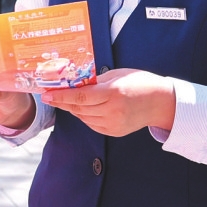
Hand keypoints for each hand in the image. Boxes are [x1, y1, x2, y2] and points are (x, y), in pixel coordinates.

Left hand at [41, 68, 176, 136]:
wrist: (160, 102)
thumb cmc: (140, 83)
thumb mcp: (117, 75)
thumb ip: (96, 81)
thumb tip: (75, 83)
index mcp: (113, 93)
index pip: (80, 97)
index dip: (61, 96)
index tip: (46, 94)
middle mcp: (112, 111)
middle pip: (79, 108)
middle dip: (62, 102)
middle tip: (50, 96)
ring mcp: (113, 124)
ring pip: (83, 118)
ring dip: (73, 109)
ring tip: (65, 100)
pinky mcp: (114, 132)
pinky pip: (92, 124)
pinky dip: (84, 116)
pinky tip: (83, 108)